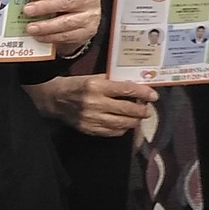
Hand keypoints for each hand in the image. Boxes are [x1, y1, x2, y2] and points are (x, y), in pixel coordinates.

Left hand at [23, 0, 102, 47]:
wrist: (85, 16)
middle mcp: (89, 0)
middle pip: (65, 3)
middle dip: (44, 7)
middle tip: (27, 10)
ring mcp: (90, 17)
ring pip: (66, 22)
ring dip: (46, 26)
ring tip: (30, 28)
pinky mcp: (86, 32)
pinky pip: (67, 36)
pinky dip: (50, 37)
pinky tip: (39, 36)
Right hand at [30, 74, 155, 137]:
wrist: (54, 99)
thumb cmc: (77, 85)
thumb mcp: (95, 77)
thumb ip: (114, 82)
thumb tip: (137, 87)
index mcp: (97, 86)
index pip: (126, 90)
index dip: (143, 93)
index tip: (154, 96)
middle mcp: (95, 103)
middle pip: (126, 109)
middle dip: (142, 111)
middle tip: (148, 110)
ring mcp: (91, 118)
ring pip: (121, 123)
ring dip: (134, 121)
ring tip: (139, 118)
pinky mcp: (88, 129)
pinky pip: (111, 132)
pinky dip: (122, 129)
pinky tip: (125, 124)